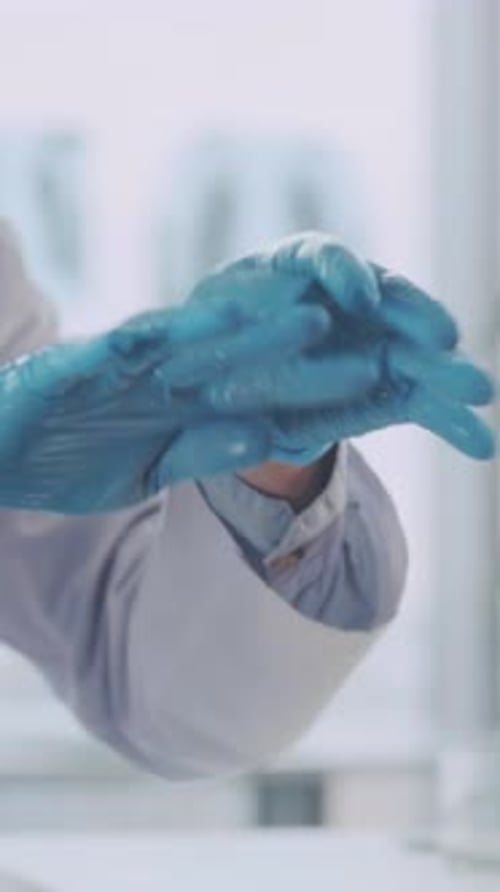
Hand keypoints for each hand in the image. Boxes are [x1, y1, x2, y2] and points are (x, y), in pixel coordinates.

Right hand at [0, 296, 328, 512]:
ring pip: (178, 343)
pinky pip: (100, 356)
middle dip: (290, 344)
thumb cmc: (70, 463)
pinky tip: (165, 335)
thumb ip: (202, 452)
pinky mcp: (64, 370)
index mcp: (179, 401)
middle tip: (354, 325)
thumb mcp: (148, 472)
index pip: (252, 386)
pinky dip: (131, 349)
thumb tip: (265, 438)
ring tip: (290, 317)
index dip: (308, 380)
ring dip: (228, 332)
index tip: (369, 374)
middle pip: (230, 354)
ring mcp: (112, 368)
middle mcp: (155, 375)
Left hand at [190, 233, 494, 461]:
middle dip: (419, 321)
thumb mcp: (194, 340)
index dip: (343, 274)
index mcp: (297, 272)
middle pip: (391, 304)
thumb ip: (206, 345)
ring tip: (479, 394)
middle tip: (444, 341)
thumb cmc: (210, 350)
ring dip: (449, 375)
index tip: (359, 298)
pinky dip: (452, 425)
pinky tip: (482, 446)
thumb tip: (209, 386)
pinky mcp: (388, 392)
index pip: (323, 260)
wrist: (228, 389)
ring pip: (418, 356)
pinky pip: (425, 405)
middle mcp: (348, 303)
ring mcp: (375, 346)